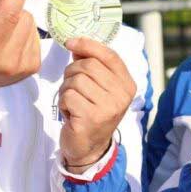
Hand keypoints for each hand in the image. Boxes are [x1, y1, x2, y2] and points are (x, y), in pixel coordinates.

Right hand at [0, 0, 40, 106]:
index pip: (10, 14)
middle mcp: (10, 60)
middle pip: (24, 17)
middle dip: (13, 10)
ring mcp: (24, 66)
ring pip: (32, 25)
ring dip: (20, 22)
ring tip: (3, 34)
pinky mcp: (33, 67)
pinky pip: (36, 36)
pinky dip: (25, 33)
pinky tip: (11, 42)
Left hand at [58, 37, 136, 172]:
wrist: (90, 148)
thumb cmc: (92, 112)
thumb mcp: (99, 88)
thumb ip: (92, 66)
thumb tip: (76, 45)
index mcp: (127, 85)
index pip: (109, 55)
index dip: (88, 45)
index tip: (71, 43)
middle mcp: (121, 96)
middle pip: (89, 65)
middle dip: (72, 72)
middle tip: (72, 87)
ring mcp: (108, 108)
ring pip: (76, 80)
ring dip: (66, 89)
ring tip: (73, 102)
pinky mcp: (91, 118)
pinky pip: (68, 96)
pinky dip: (63, 102)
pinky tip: (70, 113)